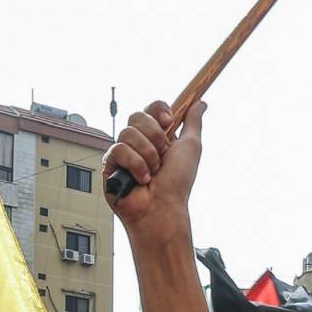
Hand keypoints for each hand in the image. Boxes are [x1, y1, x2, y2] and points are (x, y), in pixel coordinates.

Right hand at [104, 101, 204, 235]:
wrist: (163, 207)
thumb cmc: (177, 183)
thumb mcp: (191, 147)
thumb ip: (193, 122)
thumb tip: (200, 103)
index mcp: (157, 135)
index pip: (151, 108)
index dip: (158, 111)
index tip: (169, 121)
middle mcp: (139, 141)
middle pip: (137, 116)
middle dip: (155, 136)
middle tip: (162, 155)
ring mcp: (124, 152)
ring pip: (128, 132)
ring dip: (147, 154)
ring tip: (152, 172)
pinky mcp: (110, 164)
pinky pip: (118, 149)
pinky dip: (135, 165)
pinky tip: (140, 179)